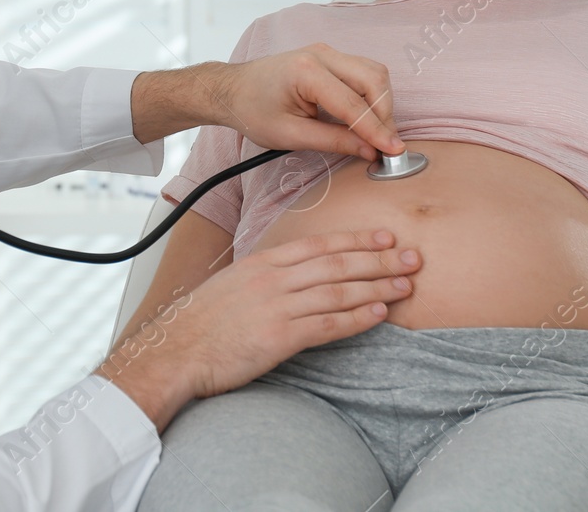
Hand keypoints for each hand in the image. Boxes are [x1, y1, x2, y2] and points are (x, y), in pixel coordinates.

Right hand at [101, 229, 418, 429]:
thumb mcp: (231, 286)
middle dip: (378, 259)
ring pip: (338, 291)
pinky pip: (326, 325)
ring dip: (376, 286)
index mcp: (262, 262)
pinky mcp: (279, 337)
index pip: (319, 245)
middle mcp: (273, 279)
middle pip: (336, 264)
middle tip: (411, 257)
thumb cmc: (199, 323)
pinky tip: (378, 314)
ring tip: (406, 285)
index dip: (356, 240)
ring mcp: (277, 307)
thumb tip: (292, 278)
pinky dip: (356, 318)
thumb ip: (264, 279)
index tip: (384, 237)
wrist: (175, 350)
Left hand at [216, 43, 404, 157]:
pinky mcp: (330, 57)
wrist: (232, 90)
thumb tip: (369, 151)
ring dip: (381, 103)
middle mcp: (321, 54)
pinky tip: (367, 118)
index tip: (393, 152)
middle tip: (386, 146)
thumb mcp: (290, 135)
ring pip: (373, 73)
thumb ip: (333, 141)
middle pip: (373, 80)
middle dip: (384, 115)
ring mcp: (326, 52)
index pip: (353, 103)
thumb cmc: (253, 111)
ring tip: (377, 134)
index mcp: (306, 71)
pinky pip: (363, 71)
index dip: (376, 130)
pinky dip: (372, 94)